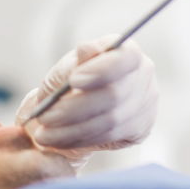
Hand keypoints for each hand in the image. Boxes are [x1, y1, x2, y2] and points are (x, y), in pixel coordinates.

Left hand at [14, 35, 158, 167]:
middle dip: (74, 108)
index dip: (101, 70)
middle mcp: (143, 76)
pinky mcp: (140, 129)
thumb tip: (86, 48)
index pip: (125, 58)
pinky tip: (59, 140)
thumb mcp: (69, 66)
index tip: (73, 80)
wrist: (78, 104)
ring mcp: (146, 104)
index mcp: (128, 52)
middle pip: (114, 95)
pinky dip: (80, 140)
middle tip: (45, 117)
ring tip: (44, 134)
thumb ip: (77, 61)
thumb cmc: (75, 77)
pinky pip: (108, 137)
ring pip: (109, 121)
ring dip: (72, 130)